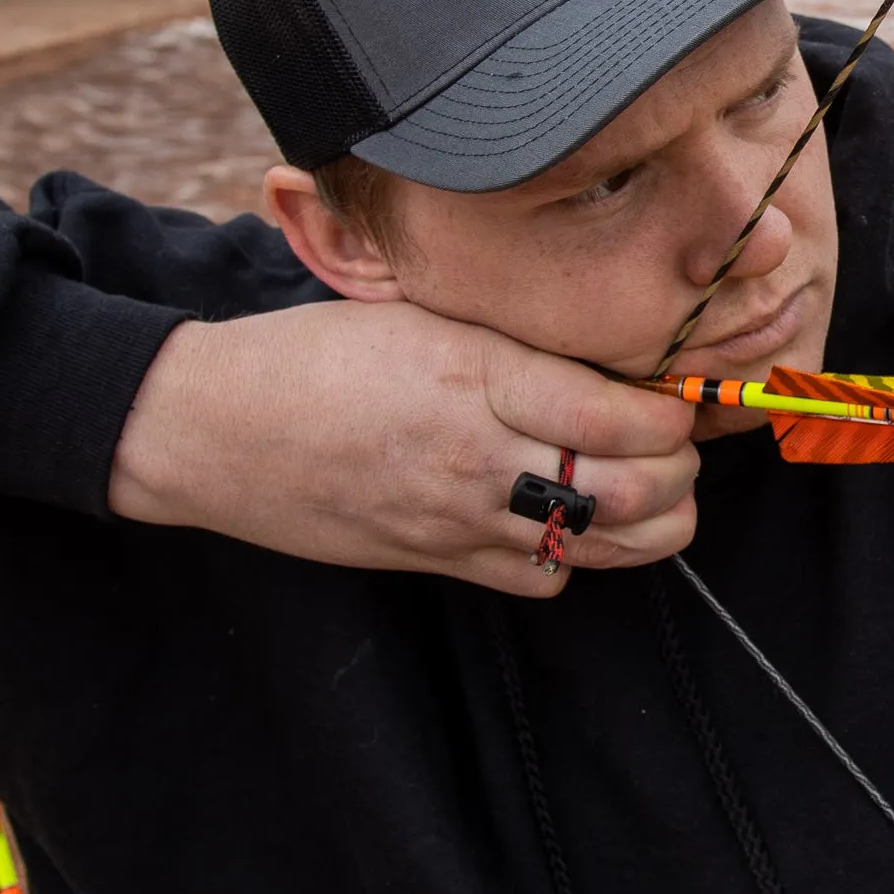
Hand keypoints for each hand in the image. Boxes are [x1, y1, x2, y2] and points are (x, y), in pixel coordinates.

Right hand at [108, 303, 698, 595]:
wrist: (214, 427)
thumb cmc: (316, 352)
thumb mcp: (426, 315)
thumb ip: (517, 341)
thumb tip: (615, 360)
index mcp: (476, 375)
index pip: (619, 419)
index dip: (672, 419)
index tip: (678, 402)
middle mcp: (476, 454)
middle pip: (630, 491)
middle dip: (679, 475)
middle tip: (678, 448)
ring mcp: (457, 518)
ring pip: (600, 546)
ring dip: (650, 524)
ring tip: (652, 490)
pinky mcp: (436, 561)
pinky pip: (542, 578)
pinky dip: (576, 556)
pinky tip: (572, 520)